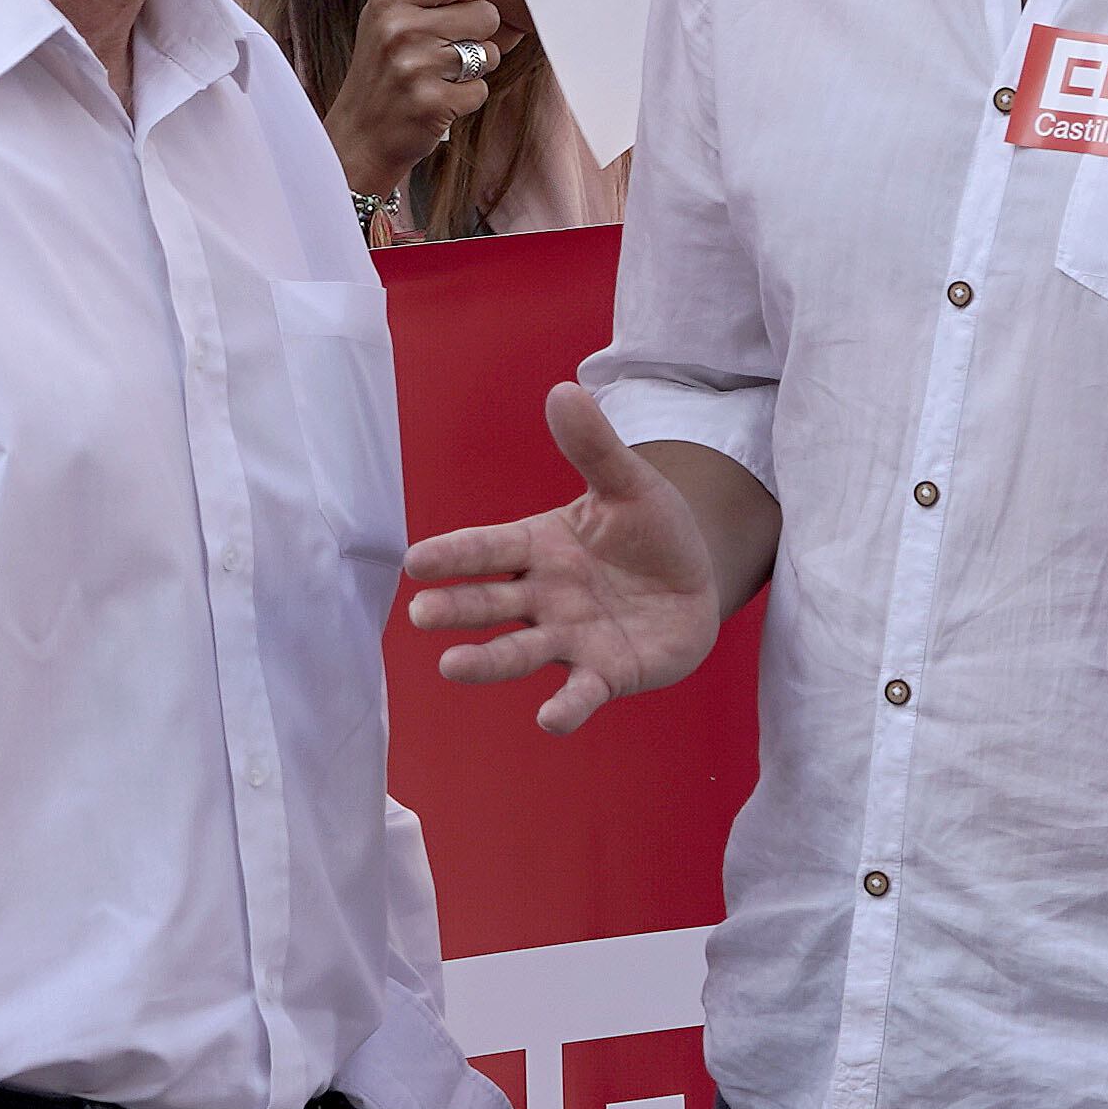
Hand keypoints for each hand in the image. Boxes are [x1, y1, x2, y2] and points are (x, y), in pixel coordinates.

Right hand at [327, 0, 499, 199]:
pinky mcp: (431, 102)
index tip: (456, 8)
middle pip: (486, 12)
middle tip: (445, 50)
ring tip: (439, 76)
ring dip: (472, 69)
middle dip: (476, 35)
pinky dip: (466, 99)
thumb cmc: (382, 71)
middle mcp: (400, 27)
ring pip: (488, 52)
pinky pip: (481, 90)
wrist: (360, 135)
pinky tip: (438, 101)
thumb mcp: (389, 15)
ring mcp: (415, 65)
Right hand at [408, 383, 725, 733]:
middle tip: (421, 612)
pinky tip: (550, 719)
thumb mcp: (628, 484)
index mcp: (537, 547)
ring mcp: (569, 638)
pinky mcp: (605, 674)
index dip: (453, 554)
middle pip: (490, 603)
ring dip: (487, 662)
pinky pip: (580, 692)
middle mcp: (542, 597)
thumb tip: (563, 390)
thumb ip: (594, 447)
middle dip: (456, 608)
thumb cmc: (650, 531)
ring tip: (452, 668)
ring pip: (520, 651)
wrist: (694, 581)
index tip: (413, 561)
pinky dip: (566, 707)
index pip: (486, 549)